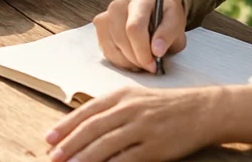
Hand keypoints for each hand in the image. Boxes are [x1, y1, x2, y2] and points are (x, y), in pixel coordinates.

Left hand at [45, 86, 219, 160]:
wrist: (202, 110)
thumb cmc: (166, 106)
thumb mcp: (135, 98)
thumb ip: (110, 110)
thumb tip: (82, 126)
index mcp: (121, 96)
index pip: (87, 111)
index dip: (66, 126)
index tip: (49, 138)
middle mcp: (130, 109)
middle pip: (92, 128)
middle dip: (69, 144)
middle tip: (53, 156)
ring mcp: (143, 128)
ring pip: (106, 145)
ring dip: (85, 157)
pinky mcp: (156, 147)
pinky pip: (128, 159)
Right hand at [93, 0, 186, 72]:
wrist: (151, 10)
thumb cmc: (163, 18)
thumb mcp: (175, 23)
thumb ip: (168, 34)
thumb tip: (157, 51)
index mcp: (141, 1)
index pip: (134, 28)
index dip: (143, 50)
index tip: (154, 65)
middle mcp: (118, 6)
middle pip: (122, 40)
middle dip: (138, 60)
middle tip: (151, 67)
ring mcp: (106, 16)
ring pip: (113, 49)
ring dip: (130, 62)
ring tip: (143, 62)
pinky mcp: (99, 28)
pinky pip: (107, 53)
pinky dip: (121, 62)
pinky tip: (132, 59)